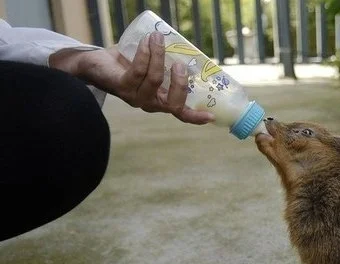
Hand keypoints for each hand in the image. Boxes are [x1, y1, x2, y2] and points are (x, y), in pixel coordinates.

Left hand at [50, 32, 214, 124]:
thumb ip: (167, 64)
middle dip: (180, 83)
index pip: (181, 113)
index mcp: (162, 100)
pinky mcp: (122, 87)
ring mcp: (136, 98)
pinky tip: (146, 42)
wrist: (95, 64)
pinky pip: (138, 71)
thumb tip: (187, 53)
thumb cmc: (128, 64)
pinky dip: (144, 53)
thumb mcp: (153, 66)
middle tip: (181, 64)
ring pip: (155, 80)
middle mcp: (150, 104)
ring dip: (159, 56)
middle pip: (172, 103)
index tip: (211, 117)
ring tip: (157, 38)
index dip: (196, 117)